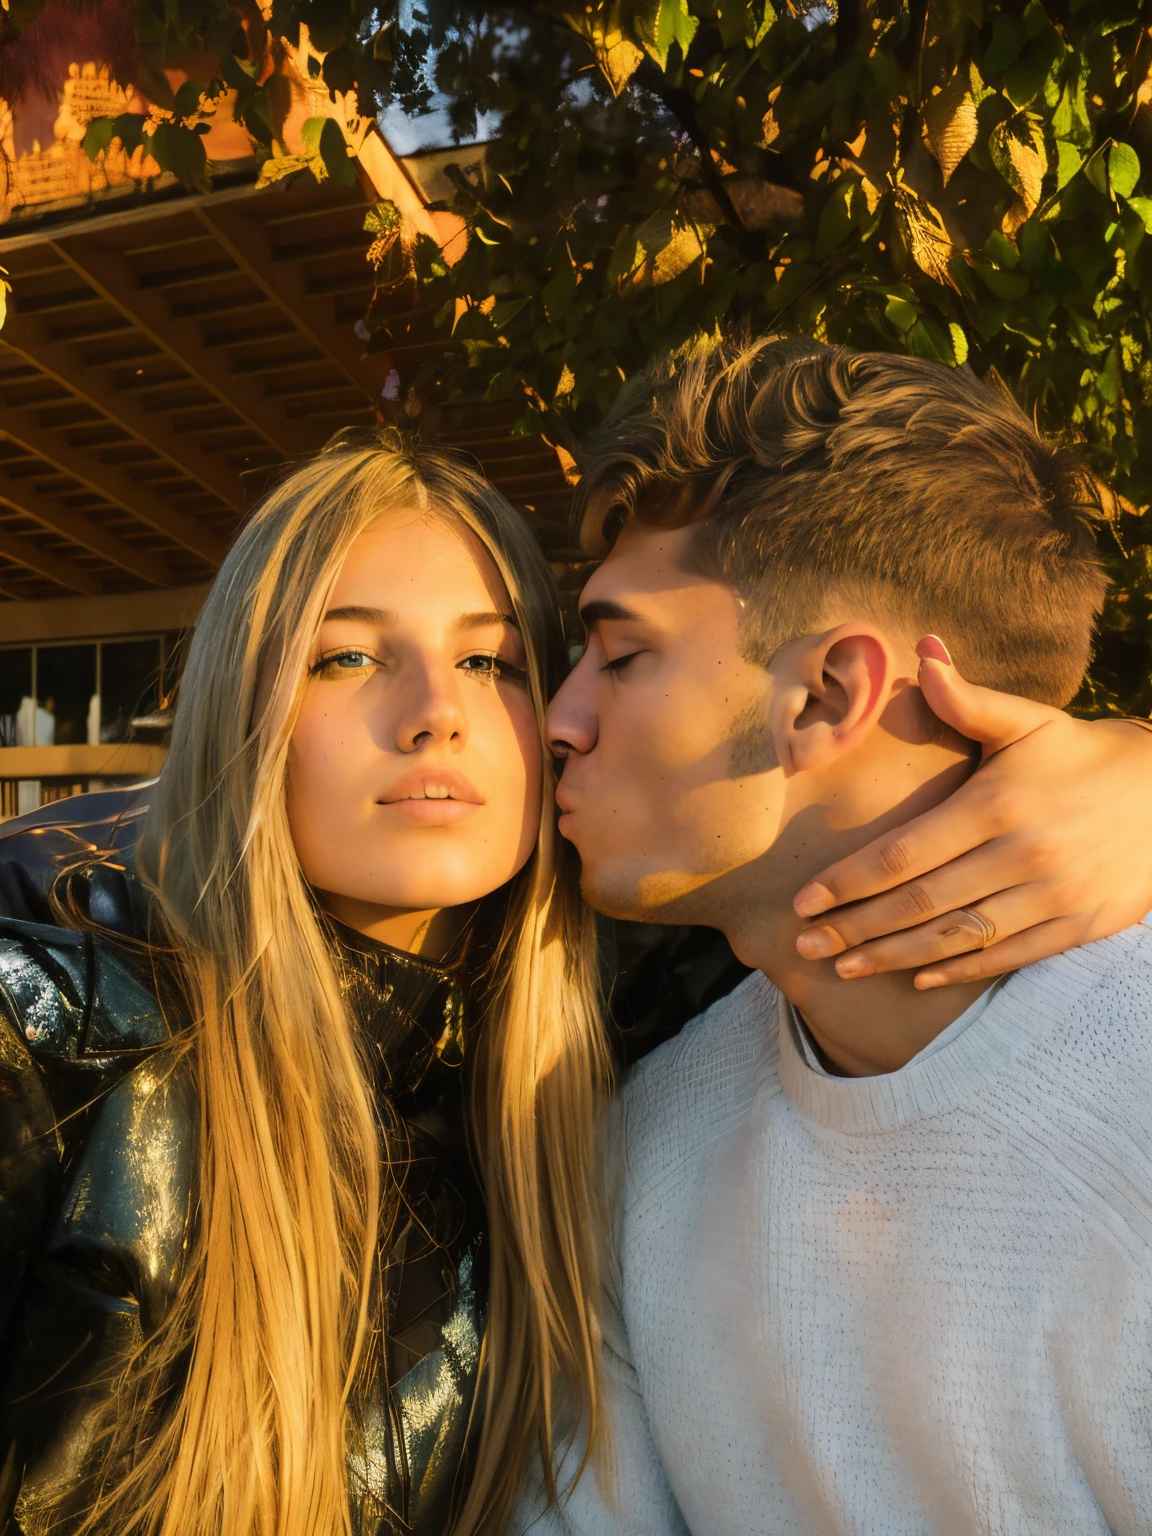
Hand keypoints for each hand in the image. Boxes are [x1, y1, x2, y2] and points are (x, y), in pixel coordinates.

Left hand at [791, 638, 1151, 988]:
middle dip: (856, 927)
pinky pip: (1005, 957)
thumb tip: (923, 650)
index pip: (904, 853)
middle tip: (804, 943)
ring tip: (844, 966)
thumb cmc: (1081, 754)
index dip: (849, 880)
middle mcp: (1021, 855)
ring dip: (893, 957)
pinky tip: (914, 977)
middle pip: (920, 902)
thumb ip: (966, 699)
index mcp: (995, 804)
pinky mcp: (1078, 925)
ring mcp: (1051, 896)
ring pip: (957, 937)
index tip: (804, 899)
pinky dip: (957, 970)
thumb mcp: (1027, 721)